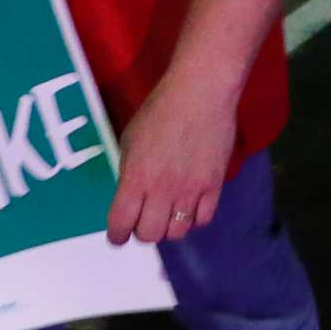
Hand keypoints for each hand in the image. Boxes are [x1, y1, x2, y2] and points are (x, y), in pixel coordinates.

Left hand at [103, 72, 235, 246]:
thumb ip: (129, 170)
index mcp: (136, 177)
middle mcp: (162, 190)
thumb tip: (132, 193)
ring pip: (177, 232)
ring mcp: (190, 190)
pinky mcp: (214, 186)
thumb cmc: (160, 110)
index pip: (121, 224)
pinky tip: (190, 206)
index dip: (117, 235)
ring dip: (169, 227)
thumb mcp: (131, 139)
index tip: (118, 235)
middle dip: (143, 232)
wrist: (201, 93)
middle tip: (144, 221)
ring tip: (168, 214)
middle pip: (150, 235)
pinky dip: (193, 218)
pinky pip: (203, 219)